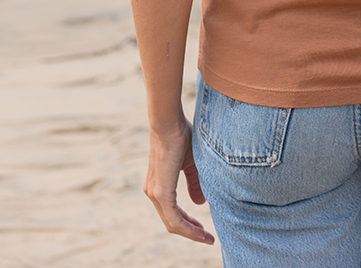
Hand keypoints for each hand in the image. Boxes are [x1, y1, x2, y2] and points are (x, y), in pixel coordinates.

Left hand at [144, 119, 214, 243]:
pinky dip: (188, 228)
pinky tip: (200, 232)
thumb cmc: (181, 136)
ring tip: (206, 238)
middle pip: (172, 222)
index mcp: (159, 184)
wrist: (170, 123)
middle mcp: (153, 192)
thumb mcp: (191, 163)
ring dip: (191, 233)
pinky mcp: (161, 193)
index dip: (188, 223)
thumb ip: (194, 182)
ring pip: (172, 223)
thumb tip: (200, 203)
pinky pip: (174, 218)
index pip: (172, 212)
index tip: (203, 229)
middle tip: (207, 237)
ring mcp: (155, 193)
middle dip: (190, 232)